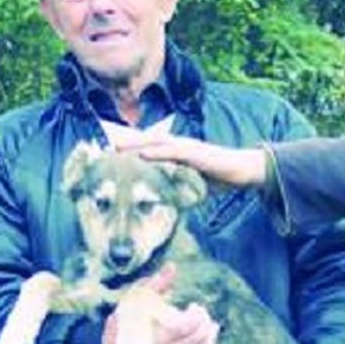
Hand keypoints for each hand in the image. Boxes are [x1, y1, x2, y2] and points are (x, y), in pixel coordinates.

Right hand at [101, 266, 219, 343]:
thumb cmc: (124, 321)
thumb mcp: (135, 298)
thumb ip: (156, 284)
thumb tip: (172, 267)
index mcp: (153, 334)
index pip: (185, 327)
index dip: (196, 316)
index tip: (194, 306)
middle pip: (194, 341)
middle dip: (205, 326)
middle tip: (205, 315)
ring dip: (209, 342)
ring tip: (213, 328)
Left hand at [119, 133, 267, 189]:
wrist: (243, 170)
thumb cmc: (218, 177)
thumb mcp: (191, 184)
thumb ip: (177, 188)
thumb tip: (164, 203)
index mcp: (175, 152)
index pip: (147, 146)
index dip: (127, 145)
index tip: (106, 147)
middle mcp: (178, 145)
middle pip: (145, 139)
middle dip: (124, 139)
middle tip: (101, 140)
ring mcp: (187, 147)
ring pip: (155, 142)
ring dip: (134, 143)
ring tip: (114, 145)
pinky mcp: (196, 153)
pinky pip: (173, 151)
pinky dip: (156, 151)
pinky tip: (142, 152)